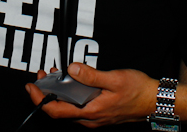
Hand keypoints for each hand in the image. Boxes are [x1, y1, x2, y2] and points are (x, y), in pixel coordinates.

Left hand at [26, 63, 157, 127]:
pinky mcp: (98, 113)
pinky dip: (69, 94)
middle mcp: (90, 118)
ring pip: (68, 108)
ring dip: (57, 93)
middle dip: (46, 93)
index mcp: (91, 112)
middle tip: (41, 76)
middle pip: (59, 110)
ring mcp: (94, 117)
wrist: (155, 101)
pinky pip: (77, 106)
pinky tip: (70, 82)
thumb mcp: (115, 79)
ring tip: (53, 76)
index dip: (40, 99)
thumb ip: (91, 75)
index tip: (31, 87)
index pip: (56, 110)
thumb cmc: (138, 91)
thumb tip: (71, 69)